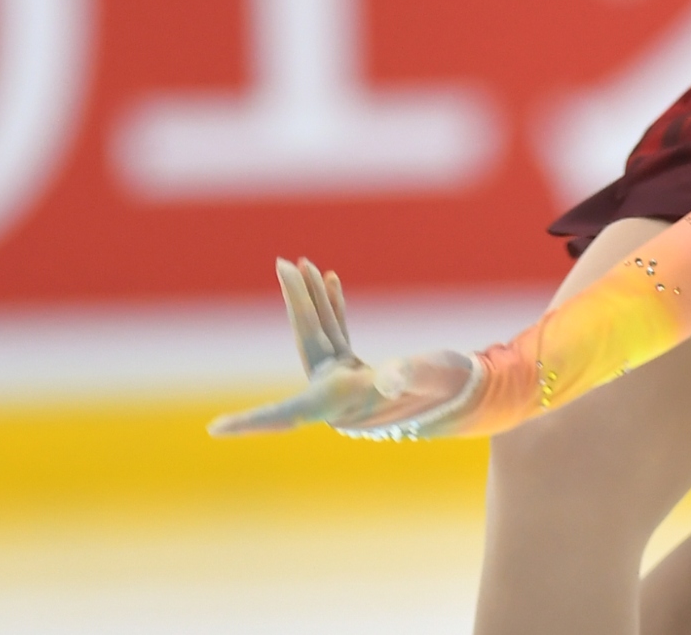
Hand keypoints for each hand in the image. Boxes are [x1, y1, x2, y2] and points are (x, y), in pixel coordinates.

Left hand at [207, 257, 471, 437]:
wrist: (475, 397)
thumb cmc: (456, 390)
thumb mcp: (437, 376)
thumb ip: (415, 374)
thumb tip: (390, 372)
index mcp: (347, 405)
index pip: (290, 413)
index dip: (253, 422)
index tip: (215, 430)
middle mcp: (339, 398)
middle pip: (308, 346)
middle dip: (295, 305)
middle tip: (284, 262)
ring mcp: (346, 383)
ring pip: (319, 336)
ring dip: (311, 300)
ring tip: (300, 262)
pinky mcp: (358, 371)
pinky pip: (336, 334)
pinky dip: (331, 308)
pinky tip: (327, 280)